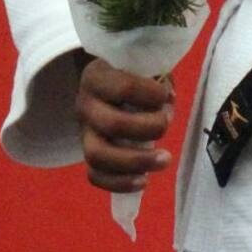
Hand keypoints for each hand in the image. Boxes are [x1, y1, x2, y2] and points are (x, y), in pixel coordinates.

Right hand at [74, 57, 174, 194]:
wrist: (106, 87)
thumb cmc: (132, 75)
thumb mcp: (144, 67)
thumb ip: (157, 81)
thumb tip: (167, 103)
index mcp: (97, 76)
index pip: (121, 87)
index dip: (148, 94)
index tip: (165, 95)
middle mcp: (85, 104)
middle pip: (111, 124)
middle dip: (146, 129)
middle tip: (166, 125)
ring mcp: (83, 132)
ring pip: (98, 155)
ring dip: (136, 161)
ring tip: (164, 159)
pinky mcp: (88, 154)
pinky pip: (95, 176)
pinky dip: (119, 183)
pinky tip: (144, 180)